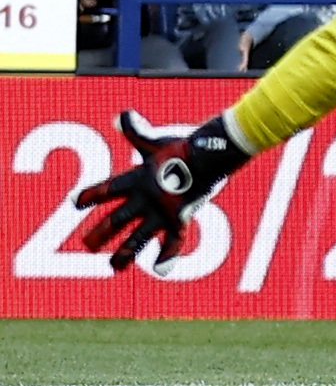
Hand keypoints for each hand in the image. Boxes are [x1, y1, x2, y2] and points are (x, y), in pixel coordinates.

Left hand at [71, 110, 248, 272]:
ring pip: (137, 238)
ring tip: (113, 266)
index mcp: (136, 179)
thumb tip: (122, 116)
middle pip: (115, 220)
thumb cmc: (185, 147)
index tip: (76, 203)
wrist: (210, 156)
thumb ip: (137, 131)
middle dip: (100, 233)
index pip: (105, 190)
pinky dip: (167, 256)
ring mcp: (160, 211)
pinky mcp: (180, 219)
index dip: (89, 195)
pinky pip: (173, 242)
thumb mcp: (157, 140)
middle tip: (87, 244)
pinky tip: (160, 270)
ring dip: (124, 253)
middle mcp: (143, 199)